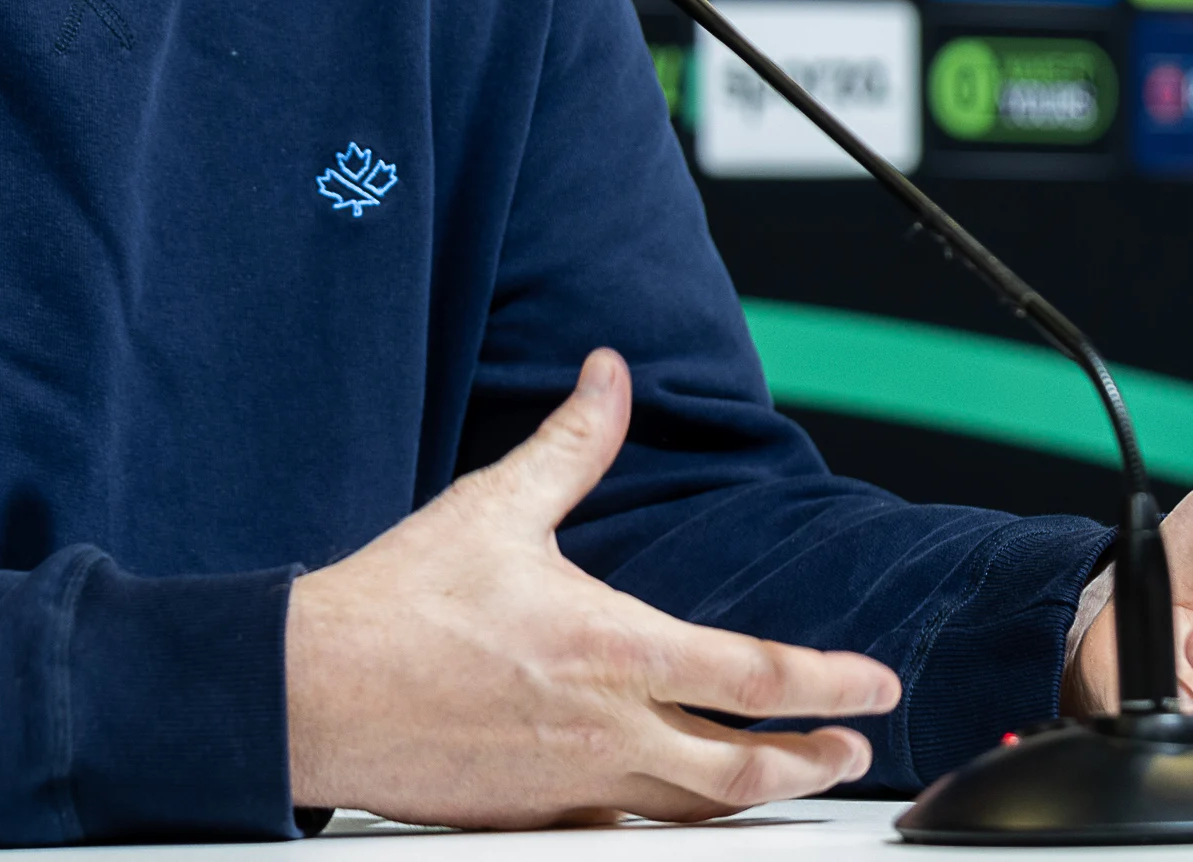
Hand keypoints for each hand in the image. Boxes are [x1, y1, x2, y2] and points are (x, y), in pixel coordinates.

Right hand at [285, 348, 899, 825]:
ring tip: (789, 780)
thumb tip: (610, 375)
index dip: (832, 682)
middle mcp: (606, 730)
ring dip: (757, 797)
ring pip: (694, 810)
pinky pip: (624, 826)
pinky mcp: (535, 816)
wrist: (316, 691)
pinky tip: (676, 806)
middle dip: (816, 761)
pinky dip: (666, 817)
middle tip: (853, 749)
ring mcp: (573, 784)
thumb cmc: (399, 604)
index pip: (756, 674)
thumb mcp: (495, 506)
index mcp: (610, 650)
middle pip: (747, 768)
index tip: (876, 685)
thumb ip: (573, 444)